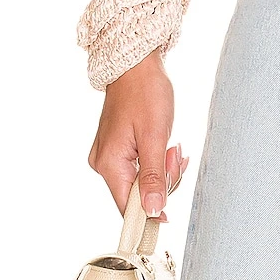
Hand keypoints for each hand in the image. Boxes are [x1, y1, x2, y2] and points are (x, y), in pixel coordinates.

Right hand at [87, 49, 189, 222]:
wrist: (136, 62)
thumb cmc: (145, 91)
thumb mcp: (155, 135)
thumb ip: (153, 176)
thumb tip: (152, 210)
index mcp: (109, 163)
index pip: (126, 206)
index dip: (148, 213)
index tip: (168, 216)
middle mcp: (103, 163)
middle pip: (135, 193)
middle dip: (162, 179)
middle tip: (176, 154)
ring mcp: (109, 154)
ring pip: (139, 179)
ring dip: (162, 168)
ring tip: (173, 145)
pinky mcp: (117, 146)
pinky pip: (138, 165)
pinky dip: (155, 160)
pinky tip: (167, 146)